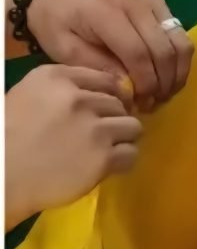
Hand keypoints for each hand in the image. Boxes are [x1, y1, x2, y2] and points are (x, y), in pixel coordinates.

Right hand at [5, 64, 140, 228]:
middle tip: (103, 134)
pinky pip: (132, 154)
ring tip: (109, 148)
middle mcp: (79, 98)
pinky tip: (110, 164)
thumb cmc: (10, 134)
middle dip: (115, 118)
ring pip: (133, 127)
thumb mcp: (31, 94)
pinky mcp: (104, 158)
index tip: (106, 109)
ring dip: (124, 138)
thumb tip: (101, 96)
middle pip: (119, 104)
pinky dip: (125, 159)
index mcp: (57, 78)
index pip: (105, 79)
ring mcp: (94, 128)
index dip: (111, 95)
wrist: (5, 170)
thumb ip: (64, 90)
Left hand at [25, 0, 192, 111]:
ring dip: (176, 76)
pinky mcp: (160, 4)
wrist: (58, 1)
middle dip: (162, 84)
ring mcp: (150, 0)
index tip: (139, 103)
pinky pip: (182, 40)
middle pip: (164, 51)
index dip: (145, 84)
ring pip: (180, 46)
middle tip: (151, 103)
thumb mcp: (67, 52)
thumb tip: (131, 90)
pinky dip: (179, 64)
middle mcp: (133, 0)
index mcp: (105, 9)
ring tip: (162, 92)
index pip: (138, 54)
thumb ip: (100, 69)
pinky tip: (166, 78)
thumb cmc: (59, 28)